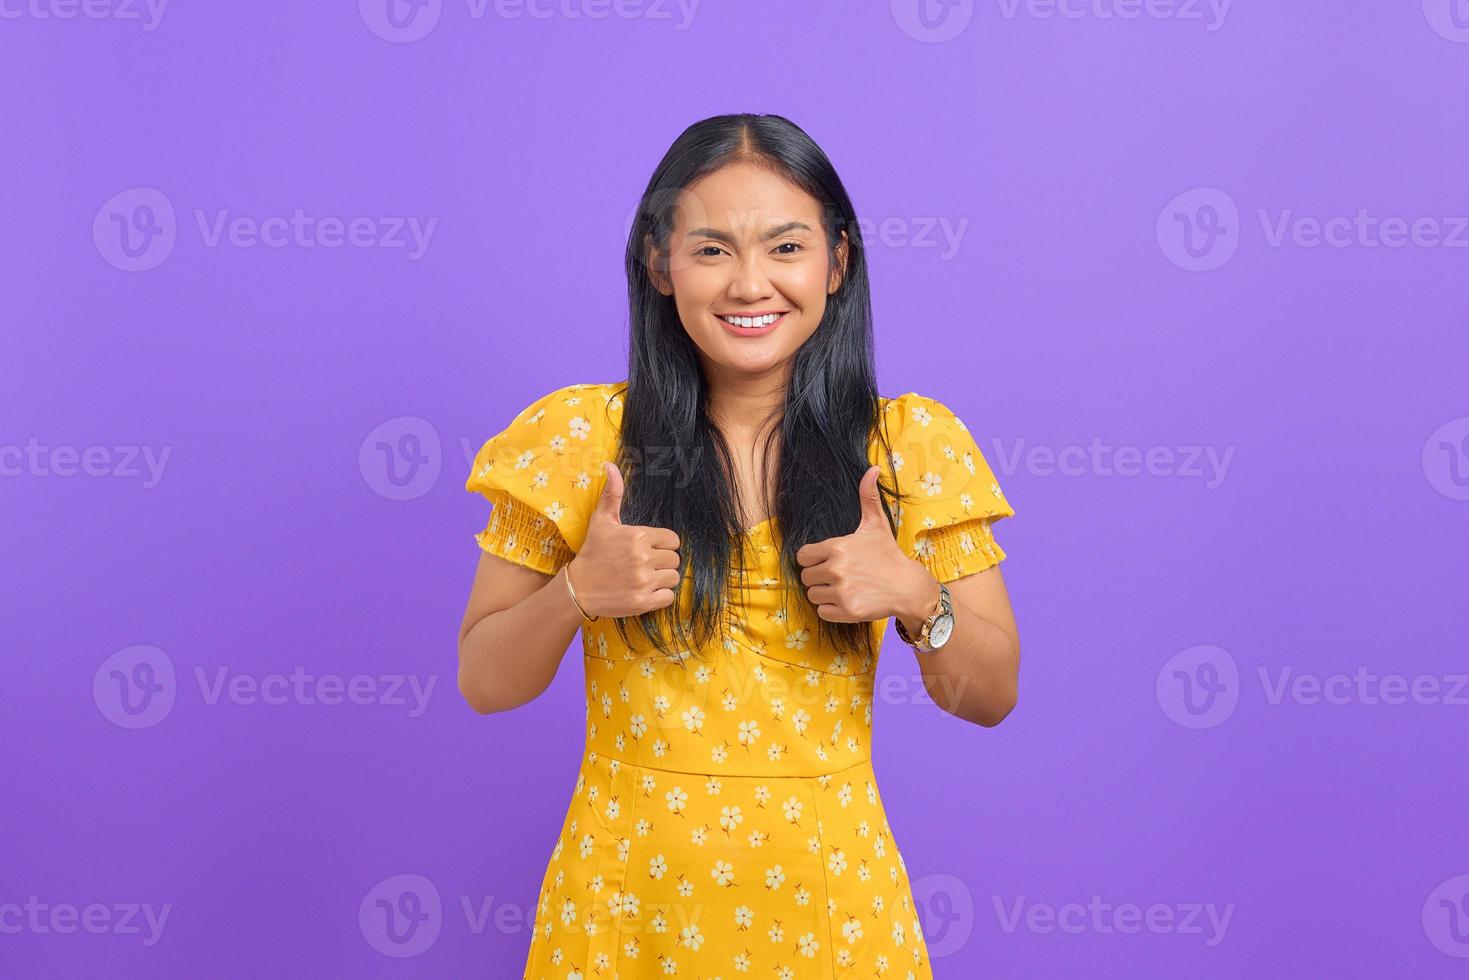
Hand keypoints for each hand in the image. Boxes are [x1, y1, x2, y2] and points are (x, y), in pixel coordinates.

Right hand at [565, 462, 681, 617]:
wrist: (577, 588)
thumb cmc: (593, 552)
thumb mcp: (601, 521)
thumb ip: (612, 494)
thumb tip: (610, 466)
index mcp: (638, 536)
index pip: (673, 539)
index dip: (663, 544)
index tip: (648, 549)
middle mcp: (643, 557)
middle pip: (675, 559)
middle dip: (662, 562)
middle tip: (644, 565)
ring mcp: (644, 581)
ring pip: (673, 577)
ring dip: (662, 579)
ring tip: (644, 578)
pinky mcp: (643, 601)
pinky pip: (669, 596)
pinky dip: (660, 596)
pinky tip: (644, 590)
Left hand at [795, 465, 939, 625]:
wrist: (908, 586)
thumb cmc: (888, 554)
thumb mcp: (876, 524)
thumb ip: (868, 496)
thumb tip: (872, 468)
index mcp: (837, 547)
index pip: (803, 556)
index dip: (813, 559)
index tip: (827, 560)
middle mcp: (836, 569)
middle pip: (806, 577)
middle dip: (819, 577)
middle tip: (838, 576)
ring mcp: (841, 591)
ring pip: (813, 595)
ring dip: (825, 594)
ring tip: (844, 588)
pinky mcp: (847, 611)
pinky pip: (822, 612)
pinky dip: (832, 609)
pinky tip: (848, 600)